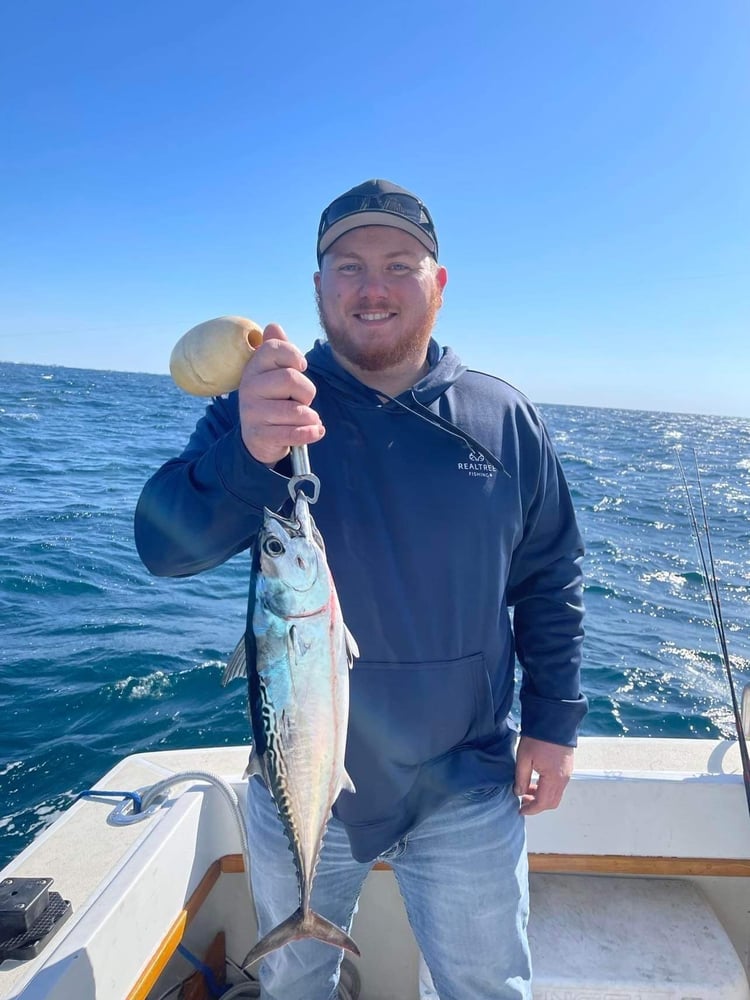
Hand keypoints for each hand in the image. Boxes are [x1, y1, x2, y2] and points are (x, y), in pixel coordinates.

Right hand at [238, 323, 324, 465]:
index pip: (273, 349)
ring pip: (296, 410)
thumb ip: (278, 350)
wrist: (257, 438)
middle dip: (307, 391)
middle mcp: (248, 388)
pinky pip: (294, 433)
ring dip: (310, 416)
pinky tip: (316, 431)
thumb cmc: (273, 400)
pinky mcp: (260, 435)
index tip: (301, 367)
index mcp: (253, 368)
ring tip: (307, 418)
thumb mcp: (274, 374)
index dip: (294, 355)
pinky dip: (310, 433)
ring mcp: (252, 412)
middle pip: (290, 379)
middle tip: (304, 399)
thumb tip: (273, 326)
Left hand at [513, 735, 573, 815]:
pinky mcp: (567, 767)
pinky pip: (558, 785)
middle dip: (537, 805)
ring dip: (542, 796)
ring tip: (526, 789)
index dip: (531, 809)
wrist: (555, 720)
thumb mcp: (524, 758)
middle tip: (522, 800)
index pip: (543, 803)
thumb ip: (521, 778)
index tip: (520, 810)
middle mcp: (563, 779)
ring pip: (556, 794)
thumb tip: (518, 792)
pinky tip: (535, 780)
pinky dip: (547, 788)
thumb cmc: (539, 737)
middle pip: (552, 802)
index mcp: (554, 778)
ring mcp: (567, 773)